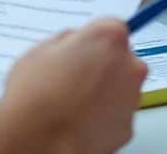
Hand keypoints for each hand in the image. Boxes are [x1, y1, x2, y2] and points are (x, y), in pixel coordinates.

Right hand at [0, 19, 148, 153]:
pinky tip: (78, 119)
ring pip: (120, 88)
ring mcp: (131, 98)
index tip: (82, 48)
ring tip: (71, 102)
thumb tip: (73, 45)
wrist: (38, 138)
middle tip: (73, 76)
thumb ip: (66, 43)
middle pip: (121, 58)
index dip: (93, 39)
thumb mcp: (40, 50)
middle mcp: (129, 65)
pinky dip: (102, 116)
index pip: (111, 28)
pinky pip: (116, 114)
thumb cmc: (35, 93)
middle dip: (102, 65)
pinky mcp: (127, 127)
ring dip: (103, 91)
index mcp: (109, 37)